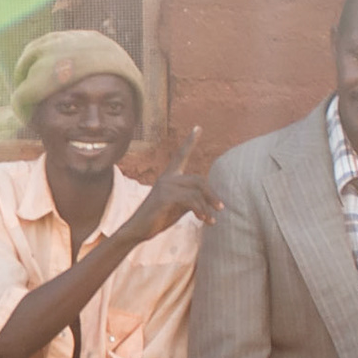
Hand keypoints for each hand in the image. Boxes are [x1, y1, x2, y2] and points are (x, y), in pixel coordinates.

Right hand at [119, 126, 221, 242]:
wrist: (137, 230)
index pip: (181, 155)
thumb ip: (191, 197)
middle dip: (212, 194)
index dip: (190, 141)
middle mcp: (167, 178)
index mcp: (169, 176)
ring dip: (208, 205)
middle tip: (220, 208)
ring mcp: (165, 186)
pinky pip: (191, 200)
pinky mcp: (165, 196)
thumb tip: (209, 199)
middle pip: (199, 180)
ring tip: (213, 218)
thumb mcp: (177, 205)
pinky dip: (200, 210)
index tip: (198, 127)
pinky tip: (203, 220)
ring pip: (197, 190)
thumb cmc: (158, 218)